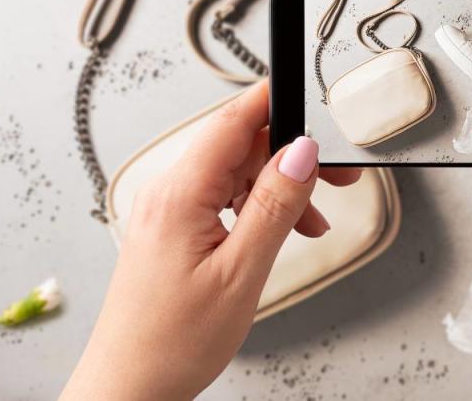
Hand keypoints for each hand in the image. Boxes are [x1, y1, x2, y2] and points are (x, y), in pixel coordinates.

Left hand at [62, 81, 360, 399]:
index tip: (314, 100)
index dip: (276, 103)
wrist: (131, 387)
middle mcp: (168, 193)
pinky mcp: (175, 229)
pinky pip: (224, 199)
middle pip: (240, 146)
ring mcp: (169, 211)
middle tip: (340, 177)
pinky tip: (283, 231)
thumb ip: (274, 205)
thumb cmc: (172, 341)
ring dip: (280, 189)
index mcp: (180, 194)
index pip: (232, 120)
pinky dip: (259, 208)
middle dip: (292, 157)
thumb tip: (302, 152)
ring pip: (236, 174)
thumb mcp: (242, 272)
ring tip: (311, 223)